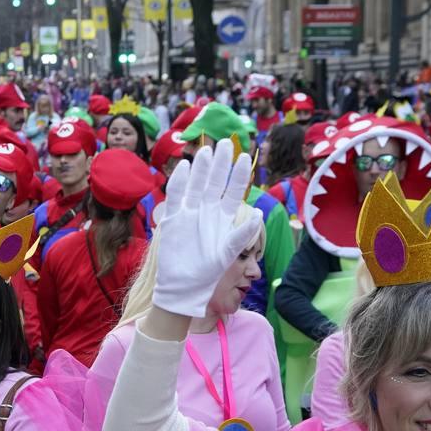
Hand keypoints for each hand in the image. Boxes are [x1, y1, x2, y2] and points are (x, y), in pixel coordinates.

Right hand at [154, 140, 262, 316]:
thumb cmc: (208, 272)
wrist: (183, 286)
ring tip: (206, 151)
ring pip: (195, 184)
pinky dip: (179, 182)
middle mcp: (207, 211)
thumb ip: (241, 234)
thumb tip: (258, 214)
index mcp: (223, 217)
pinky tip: (183, 167)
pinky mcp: (172, 218)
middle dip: (220, 163)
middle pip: (214, 181)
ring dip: (200, 169)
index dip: (239, 174)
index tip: (246, 156)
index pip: (233, 190)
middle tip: (225, 143)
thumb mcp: (228, 253)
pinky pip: (175, 196)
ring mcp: (189, 212)